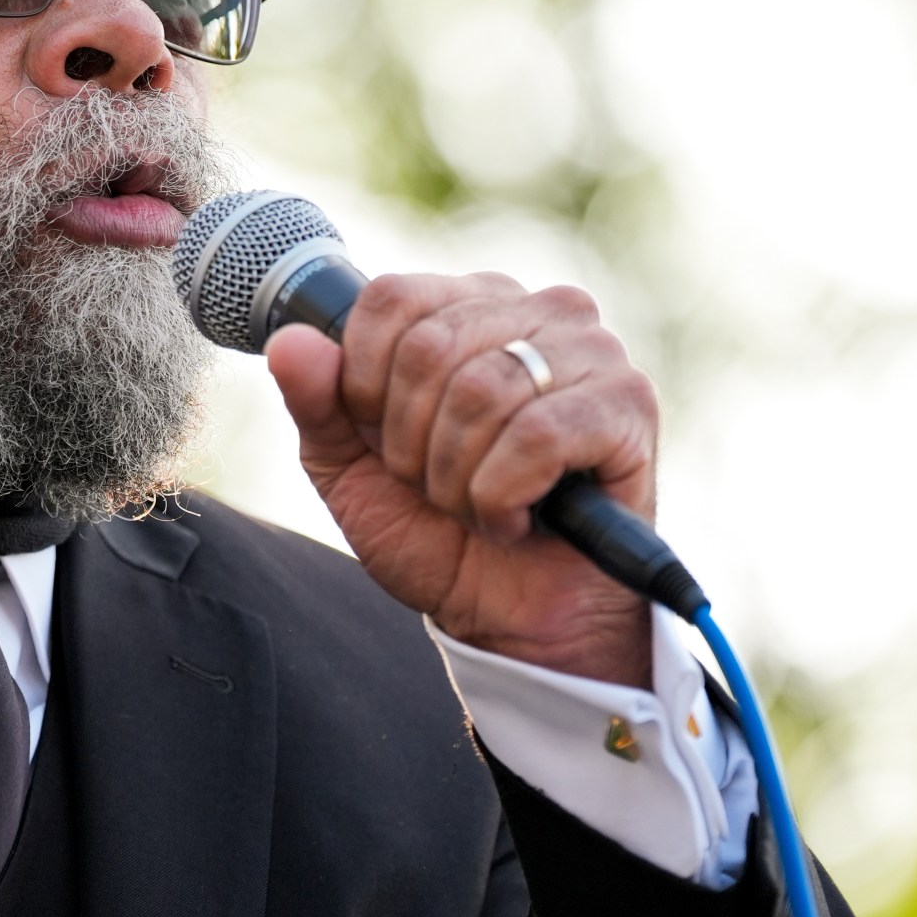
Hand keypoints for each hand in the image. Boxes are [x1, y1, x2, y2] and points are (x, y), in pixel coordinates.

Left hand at [265, 275, 660, 687]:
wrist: (512, 618)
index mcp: (467, 305)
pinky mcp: (628, 403)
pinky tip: (519, 518)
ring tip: (479, 505)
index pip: (390, 298)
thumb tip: (288, 340)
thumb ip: (317, 402)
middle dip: (412, 444)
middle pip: (427, 347)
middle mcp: (535, 309)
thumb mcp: (350, 469)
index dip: (366, 383)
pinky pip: (536, 434)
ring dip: (458, 478)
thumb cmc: (437, 533)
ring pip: (481, 390)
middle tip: (439, 487)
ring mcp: (590, 349)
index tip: (386, 441)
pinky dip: (503, 495)